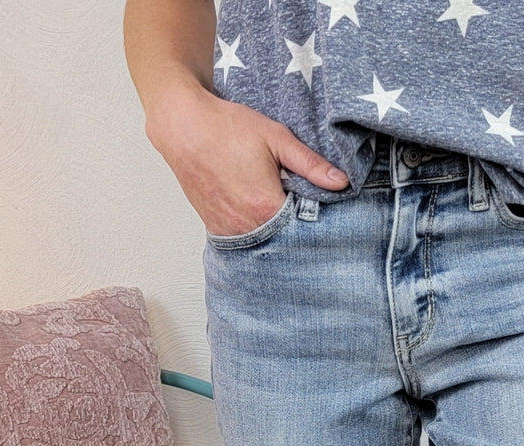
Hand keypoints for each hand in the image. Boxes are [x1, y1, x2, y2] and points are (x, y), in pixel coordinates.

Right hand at [145, 81, 348, 235]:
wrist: (182, 125)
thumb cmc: (227, 128)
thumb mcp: (276, 138)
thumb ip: (310, 164)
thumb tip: (341, 183)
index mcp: (267, 208)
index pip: (304, 228)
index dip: (314, 219)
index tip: (319, 208)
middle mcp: (247, 225)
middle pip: (284, 239)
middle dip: (295, 229)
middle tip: (299, 209)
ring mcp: (229, 229)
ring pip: (263, 242)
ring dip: (274, 233)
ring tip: (277, 211)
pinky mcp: (216, 227)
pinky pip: (243, 239)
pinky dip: (255, 232)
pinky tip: (258, 215)